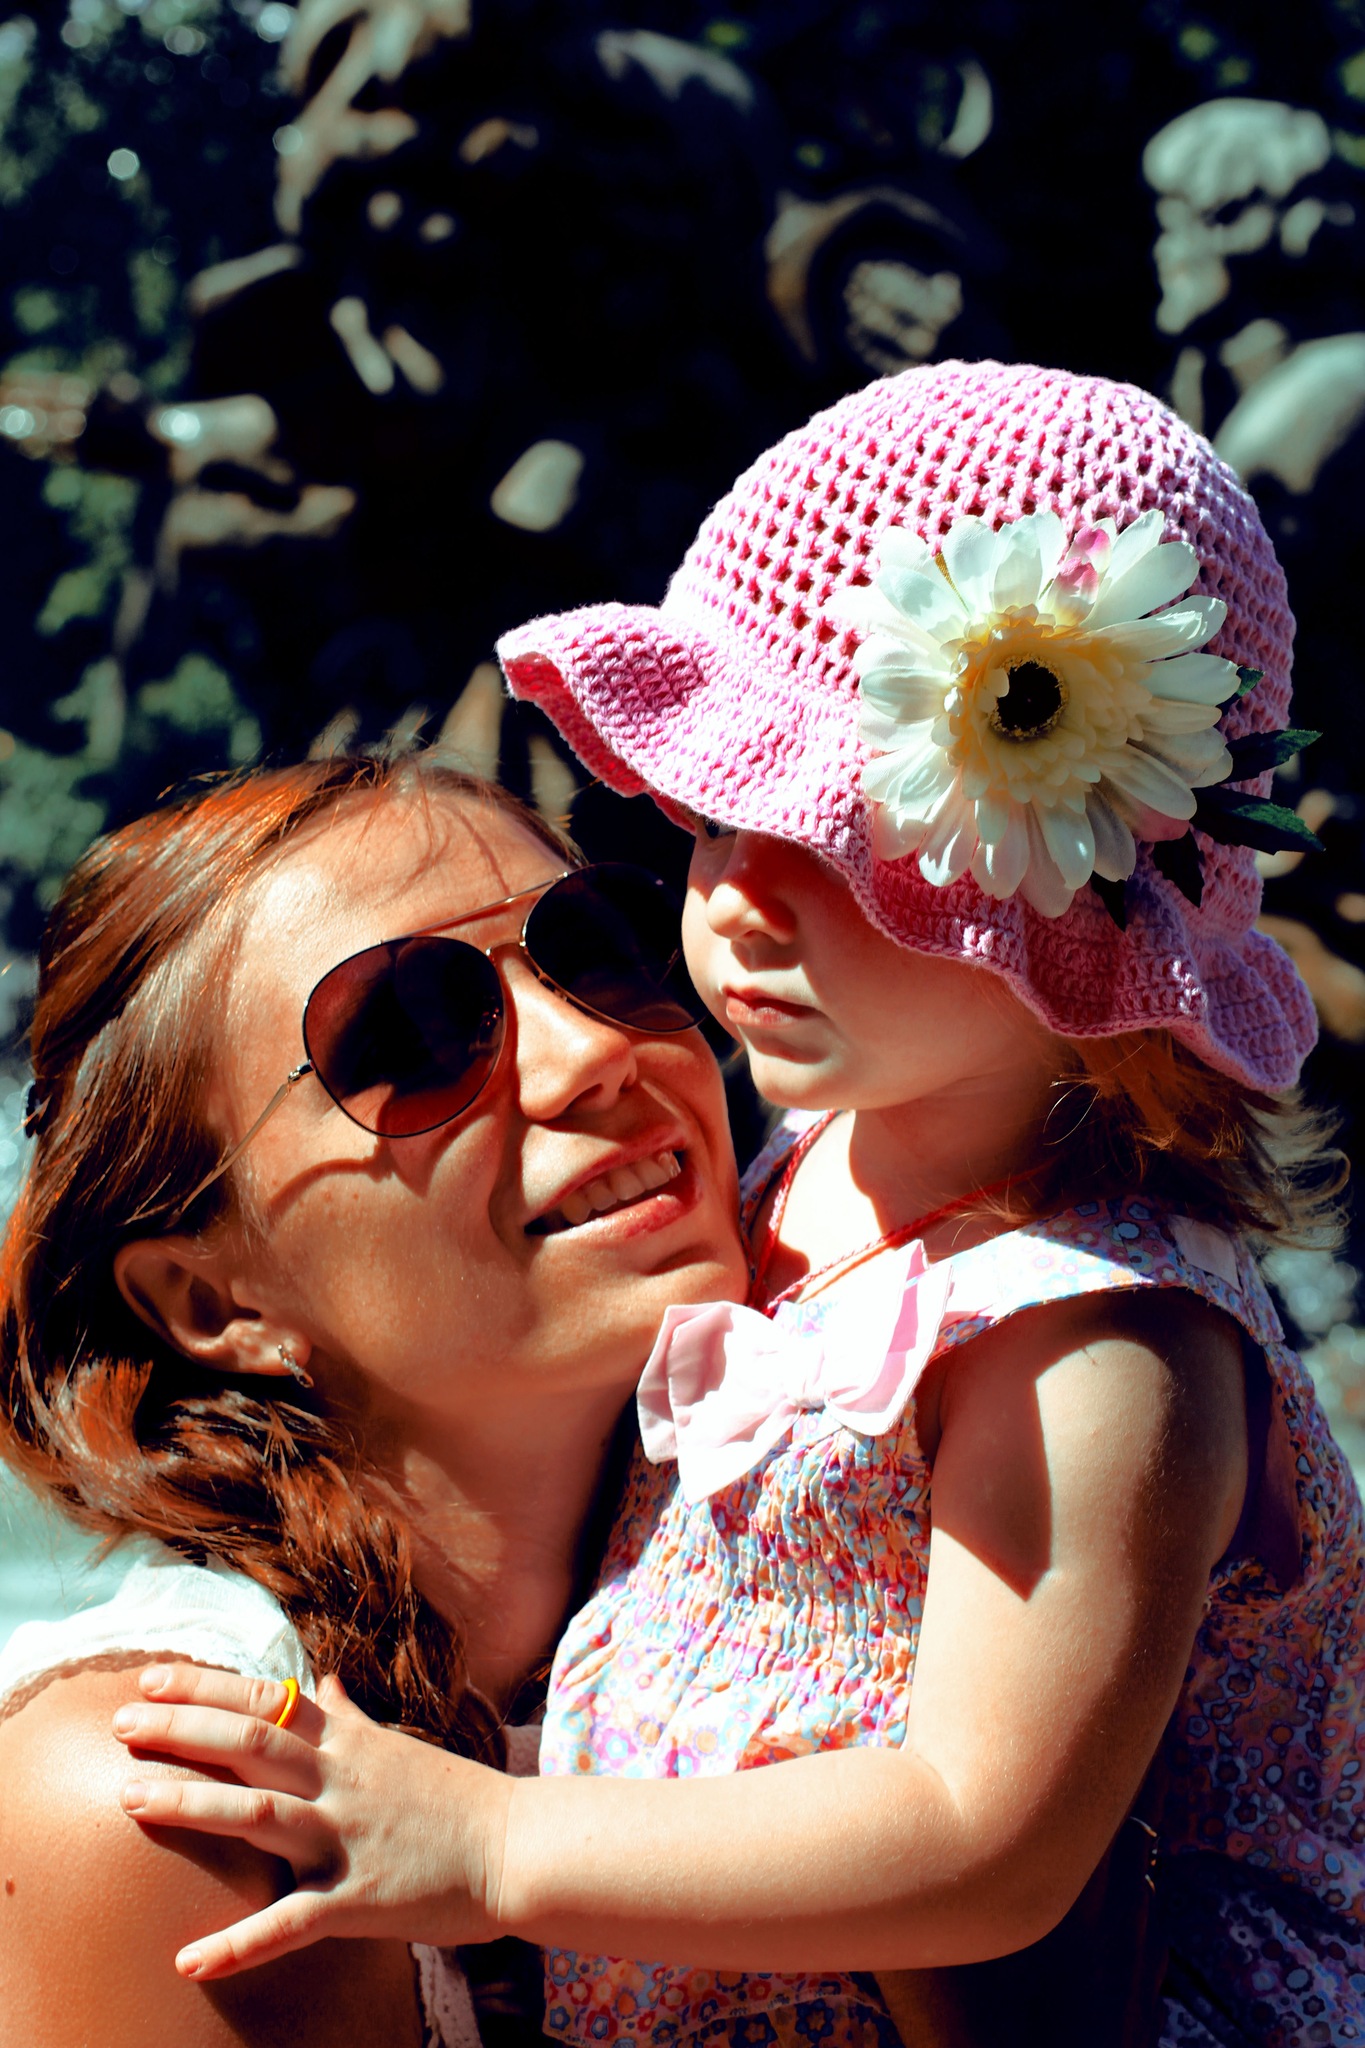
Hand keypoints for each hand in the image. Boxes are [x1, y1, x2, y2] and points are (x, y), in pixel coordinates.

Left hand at [112, 1664, 511, 1977]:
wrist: (517, 1847)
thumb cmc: (458, 1799)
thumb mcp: (401, 1746)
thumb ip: (353, 1716)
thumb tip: (324, 1681)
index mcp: (350, 1742)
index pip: (267, 1701)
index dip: (206, 1687)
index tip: (151, 1678)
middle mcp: (343, 1779)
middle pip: (251, 1742)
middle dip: (182, 1729)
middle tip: (121, 1724)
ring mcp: (349, 1837)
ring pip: (259, 1813)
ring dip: (192, 1805)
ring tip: (131, 1799)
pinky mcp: (360, 1899)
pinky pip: (292, 1922)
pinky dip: (238, 1942)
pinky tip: (189, 1958)